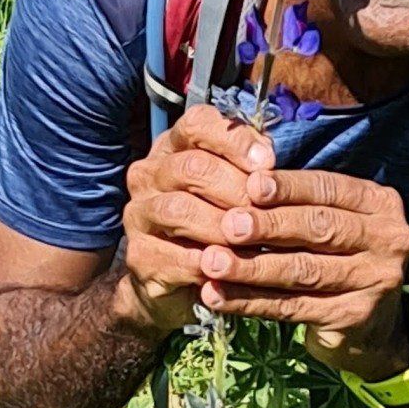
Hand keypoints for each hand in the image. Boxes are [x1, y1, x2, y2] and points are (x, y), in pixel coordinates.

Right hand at [115, 105, 279, 335]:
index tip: (268, 162)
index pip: (197, 123)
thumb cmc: (218, 225)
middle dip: (236, 188)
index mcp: (174, 148)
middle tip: (263, 209)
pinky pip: (175, 256)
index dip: (234, 139)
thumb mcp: (237, 190)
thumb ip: (251, 168)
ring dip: (221, 226)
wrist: (181, 284)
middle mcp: (149, 175)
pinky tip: (231, 268)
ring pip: (179, 210)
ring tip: (249, 239)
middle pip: (191, 167)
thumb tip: (269, 159)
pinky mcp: (139, 255)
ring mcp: (139, 214)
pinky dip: (209, 262)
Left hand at [192, 169, 408, 372]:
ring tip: (212, 263)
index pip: (329, 189)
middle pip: (319, 228)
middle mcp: (387, 239)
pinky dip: (250, 301)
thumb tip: (244, 181)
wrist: (371, 326)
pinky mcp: (355, 317)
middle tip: (227, 225)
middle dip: (268, 226)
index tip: (250, 184)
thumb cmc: (337, 257)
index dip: (289, 187)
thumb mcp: (332, 220)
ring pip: (303, 271)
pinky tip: (219, 297)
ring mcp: (376, 280)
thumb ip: (299, 202)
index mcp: (380, 203)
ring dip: (251, 268)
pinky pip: (293, 307)